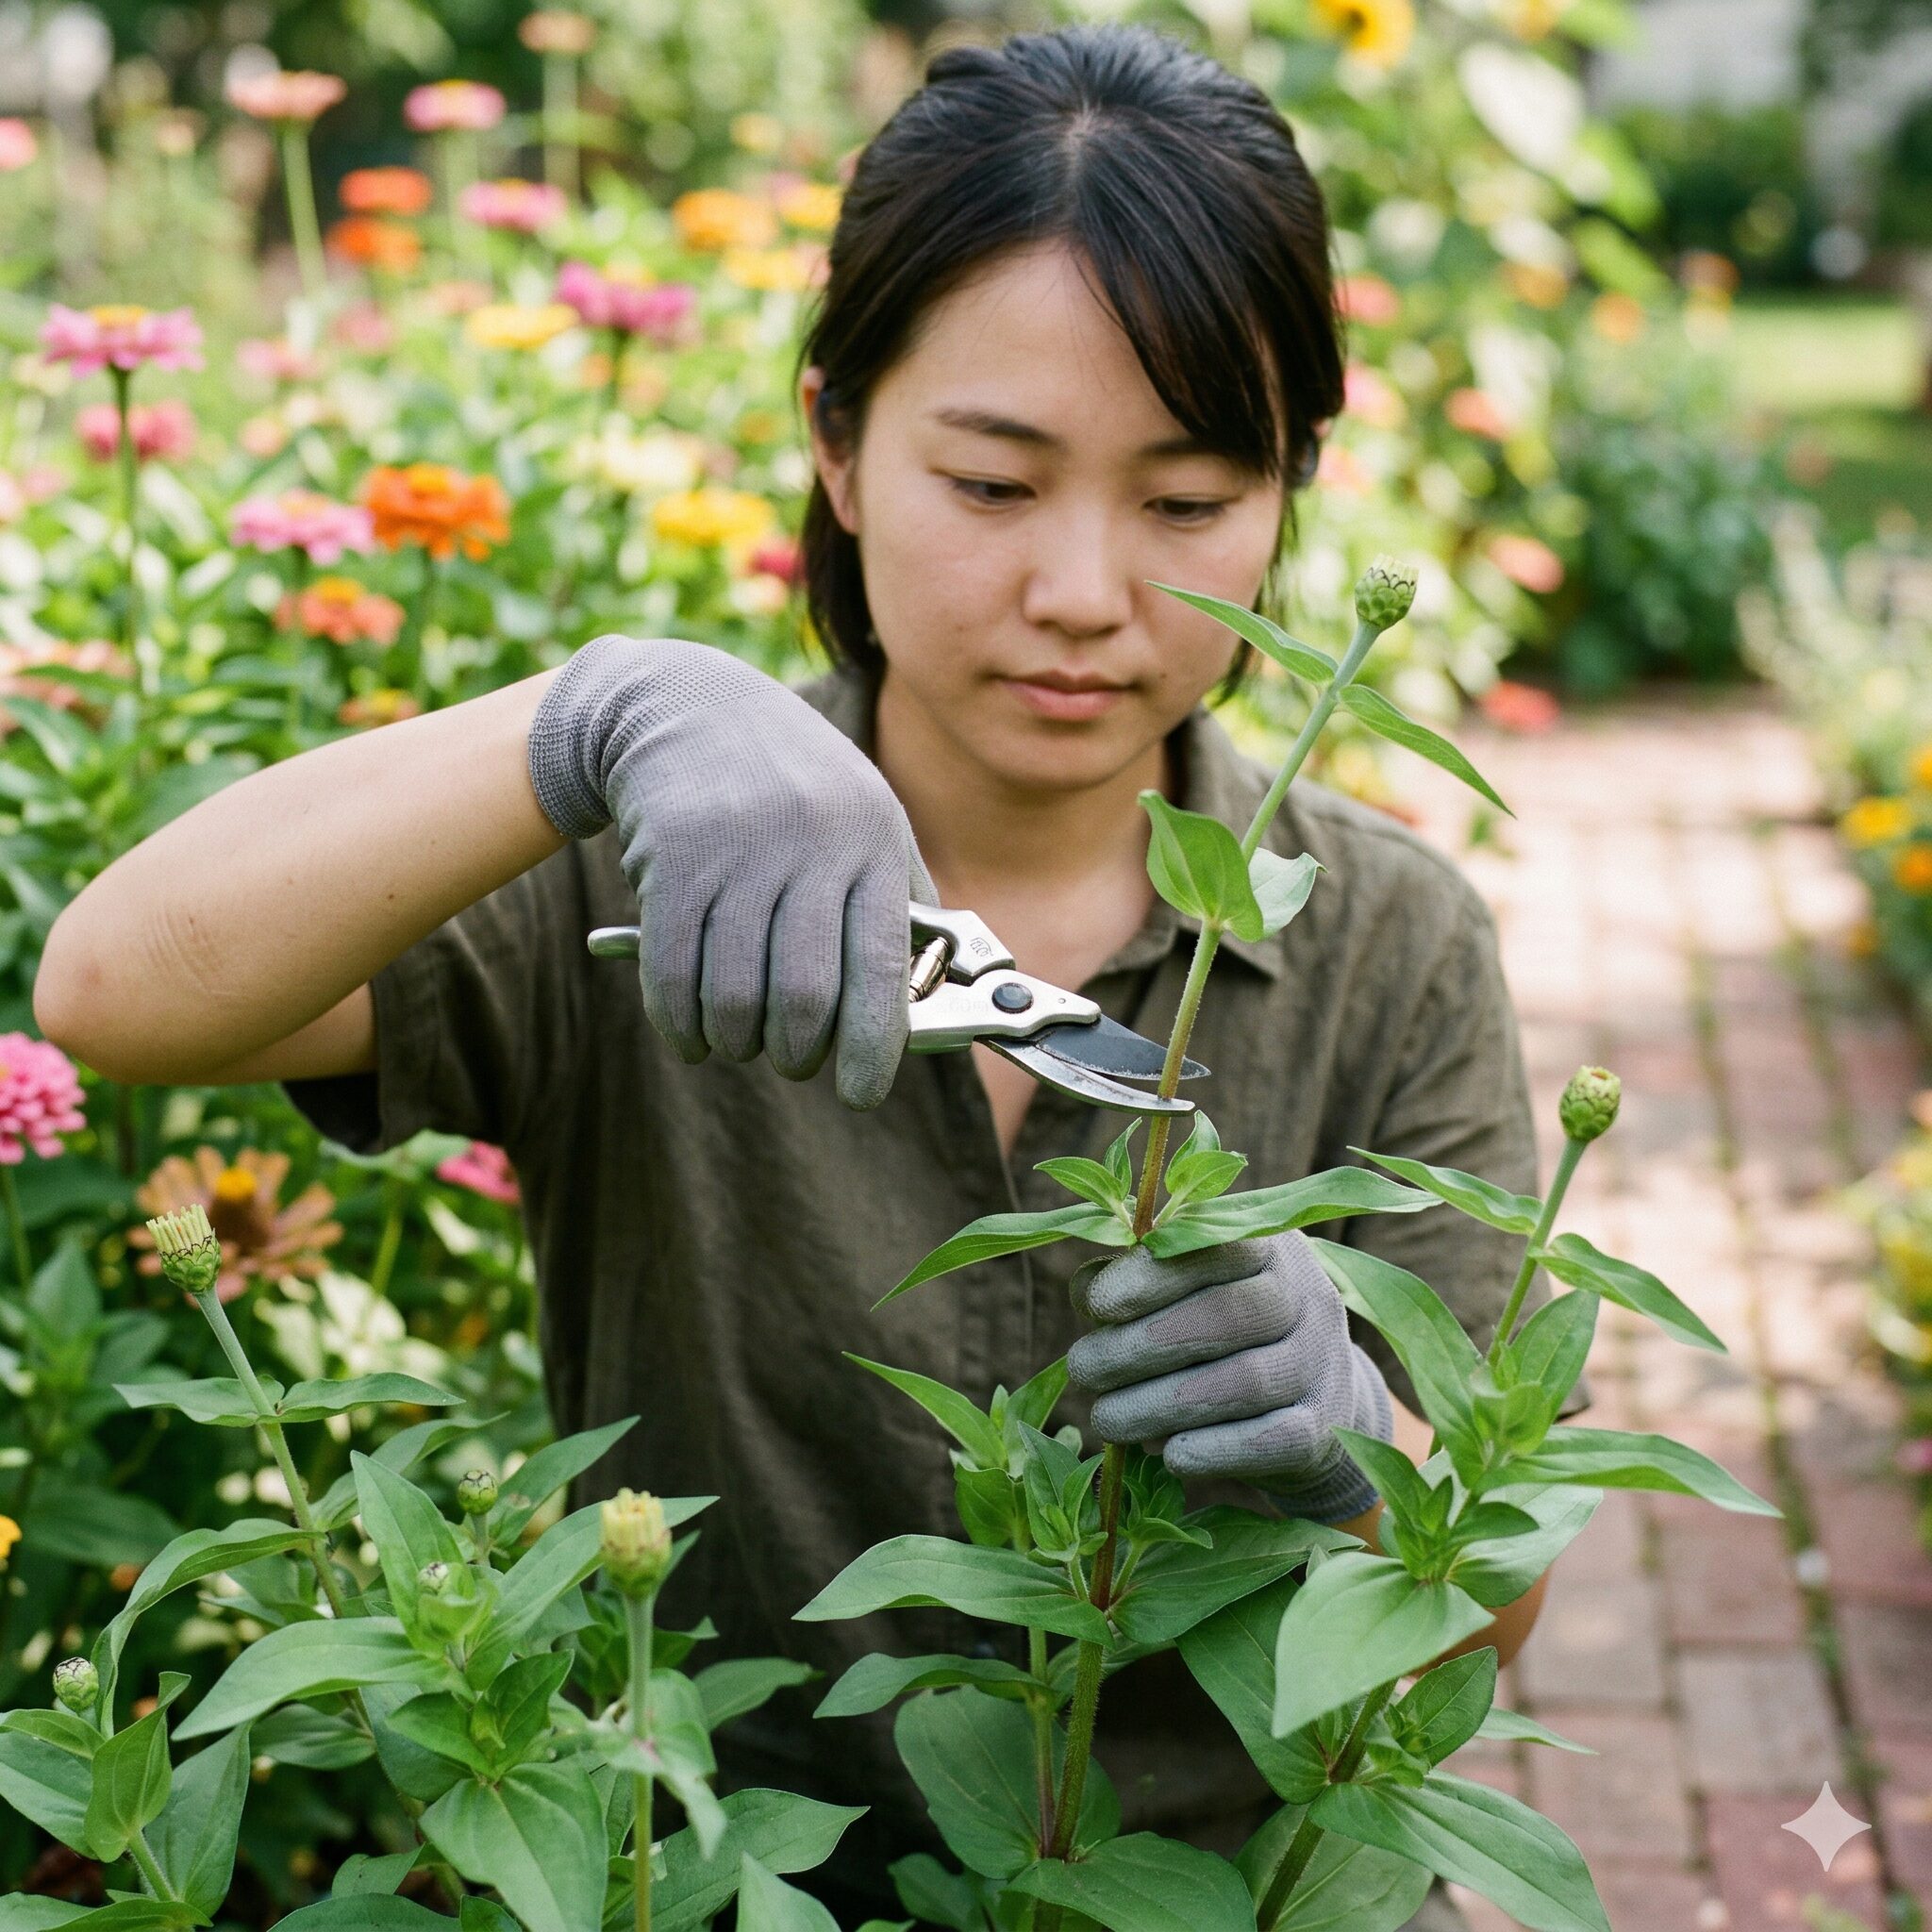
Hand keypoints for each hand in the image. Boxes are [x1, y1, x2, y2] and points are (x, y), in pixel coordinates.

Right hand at [528, 634, 931, 1108]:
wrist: (686, 707)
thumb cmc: (792, 783)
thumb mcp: (864, 819)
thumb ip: (899, 903)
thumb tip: (937, 995)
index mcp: (871, 841)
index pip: (882, 968)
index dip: (872, 1046)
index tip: (862, 1092)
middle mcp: (810, 844)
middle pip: (804, 997)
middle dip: (797, 1052)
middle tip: (793, 1059)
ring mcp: (737, 850)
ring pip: (736, 997)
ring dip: (737, 1041)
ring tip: (741, 1039)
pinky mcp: (671, 859)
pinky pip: (675, 975)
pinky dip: (683, 1023)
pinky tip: (694, 1031)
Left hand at [1066, 1231, 1393, 1522]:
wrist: (1311, 1400)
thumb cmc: (1221, 1332)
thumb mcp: (1183, 1291)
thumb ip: (1134, 1281)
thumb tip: (1088, 1291)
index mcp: (1269, 1247)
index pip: (1217, 1247)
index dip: (1154, 1275)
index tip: (1098, 1306)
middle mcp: (1307, 1296)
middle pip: (1230, 1316)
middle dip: (1143, 1346)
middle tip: (1084, 1370)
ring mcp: (1322, 1363)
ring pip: (1247, 1381)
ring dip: (1163, 1405)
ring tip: (1105, 1419)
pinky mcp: (1325, 1428)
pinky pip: (1273, 1440)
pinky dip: (1216, 1450)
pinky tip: (1169, 1457)